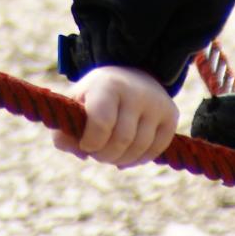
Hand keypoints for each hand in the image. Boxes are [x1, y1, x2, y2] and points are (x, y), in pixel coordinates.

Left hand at [52, 65, 178, 168]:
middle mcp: (135, 90)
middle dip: (104, 155)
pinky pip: (155, 151)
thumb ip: (64, 132)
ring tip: (111, 152)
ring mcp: (156, 102)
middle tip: (97, 152)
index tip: (85, 144)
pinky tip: (128, 153)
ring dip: (120, 160)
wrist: (130, 75)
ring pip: (139, 149)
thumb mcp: (75, 104)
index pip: (101, 123)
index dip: (90, 143)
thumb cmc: (96, 95)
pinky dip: (138, 159)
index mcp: (108, 84)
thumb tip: (80, 153)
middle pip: (121, 141)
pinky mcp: (171, 114)